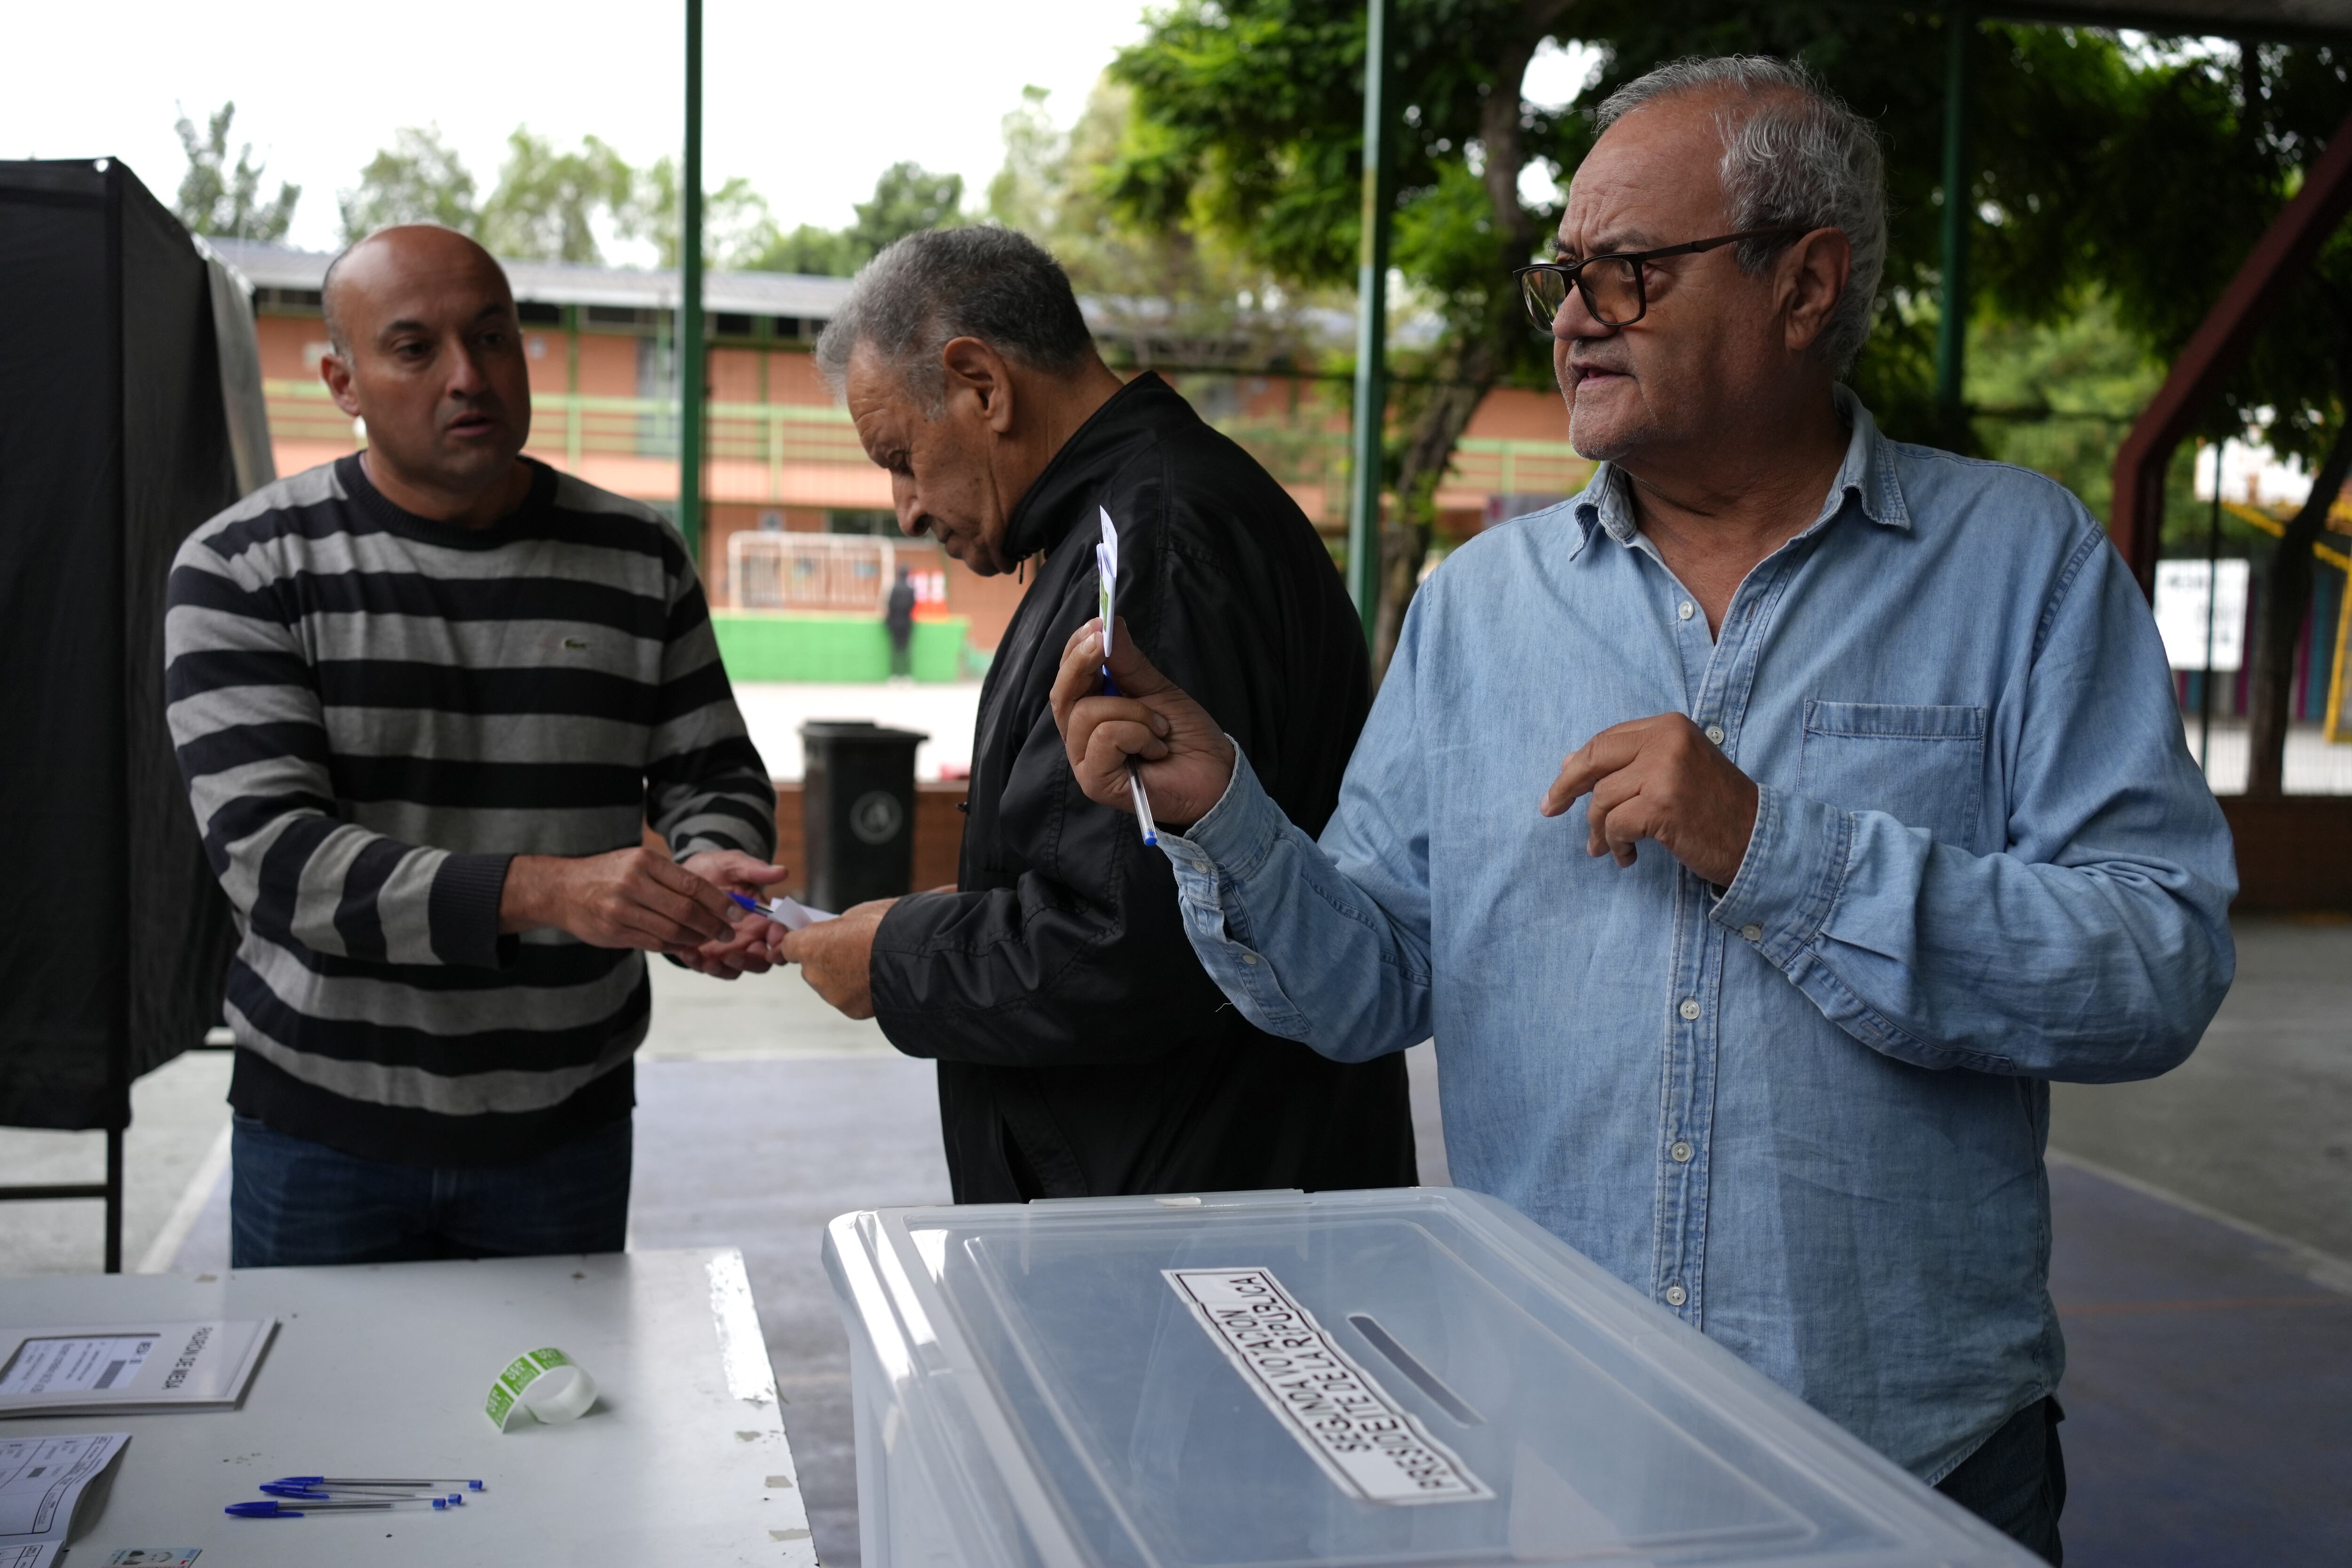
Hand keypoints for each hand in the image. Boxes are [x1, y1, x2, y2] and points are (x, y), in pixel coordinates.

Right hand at [500, 846, 739, 953]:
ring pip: (672, 931)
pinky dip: (676, 946)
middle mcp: (632, 884)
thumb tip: (715, 899)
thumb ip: (671, 878)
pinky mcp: (614, 932)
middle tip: (729, 932)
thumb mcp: (638, 861)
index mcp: (644, 861)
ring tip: (711, 940)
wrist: (562, 889)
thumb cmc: (608, 873)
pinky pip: (655, 944)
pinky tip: (688, 945)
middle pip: (686, 910)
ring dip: (697, 939)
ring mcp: (621, 910)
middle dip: (714, 924)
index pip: (692, 884)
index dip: (719, 901)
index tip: (737, 911)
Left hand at [674, 850, 790, 978]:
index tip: (773, 937)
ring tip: (710, 961)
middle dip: (753, 962)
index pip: (781, 936)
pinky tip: (688, 952)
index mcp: (762, 918)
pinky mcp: (705, 953)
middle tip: (737, 955)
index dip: (782, 941)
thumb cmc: (713, 869)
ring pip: (736, 969)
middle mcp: (749, 937)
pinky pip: (707, 966)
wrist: (682, 877)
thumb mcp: (733, 864)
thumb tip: (782, 871)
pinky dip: (699, 964)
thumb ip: (755, 870)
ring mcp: (727, 948)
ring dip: (726, 968)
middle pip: (763, 961)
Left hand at [774, 899, 895, 1018]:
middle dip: (824, 960)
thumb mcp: (857, 914)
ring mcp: (831, 995)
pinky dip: (857, 992)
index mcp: (809, 944)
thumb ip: (837, 928)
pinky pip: (847, 999)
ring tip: (869, 966)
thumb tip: (837, 933)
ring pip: (828, 985)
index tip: (808, 941)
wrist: (912, 958)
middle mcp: (813, 973)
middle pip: (810, 966)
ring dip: (841, 977)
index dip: (799, 942)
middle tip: (850, 950)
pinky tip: (876, 981)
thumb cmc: (885, 927)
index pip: (788, 945)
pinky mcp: (849, 1010)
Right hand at [1049, 617, 1234, 830]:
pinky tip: (1155, 749)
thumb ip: (1129, 662)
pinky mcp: (1095, 782)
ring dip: (1133, 712)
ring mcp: (1085, 761)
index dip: (1077, 648)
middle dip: (1083, 662)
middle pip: (1062, 693)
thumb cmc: (1184, 736)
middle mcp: (1080, 738)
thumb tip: (1110, 623)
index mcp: (1090, 713)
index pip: (1067, 678)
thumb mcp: (1158, 690)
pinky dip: (1137, 734)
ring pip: (1087, 713)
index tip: (1099, 623)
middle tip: (1103, 643)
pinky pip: (1105, 736)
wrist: (1213, 775)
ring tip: (1159, 727)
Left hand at [1540, 714, 1758, 885]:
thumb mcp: (1674, 771)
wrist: (1758, 838)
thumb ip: (1629, 763)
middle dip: (1566, 787)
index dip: (1578, 764)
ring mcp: (1665, 771)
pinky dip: (1616, 845)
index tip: (1559, 786)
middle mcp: (1667, 740)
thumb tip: (1569, 762)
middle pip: (1595, 759)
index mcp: (1668, 726)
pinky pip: (1616, 825)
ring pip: (1602, 799)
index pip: (1607, 740)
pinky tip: (1628, 857)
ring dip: (1599, 830)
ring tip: (1608, 849)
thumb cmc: (1714, 808)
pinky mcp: (1663, 805)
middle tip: (1550, 810)